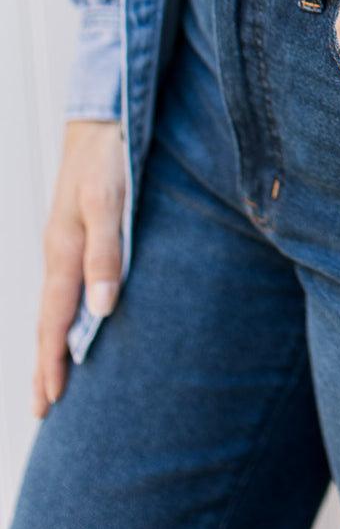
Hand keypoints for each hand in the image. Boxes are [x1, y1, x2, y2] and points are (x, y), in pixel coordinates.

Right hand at [34, 119, 124, 416]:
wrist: (104, 118)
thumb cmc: (109, 158)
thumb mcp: (110, 202)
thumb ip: (107, 253)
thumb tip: (103, 309)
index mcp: (64, 251)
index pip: (55, 320)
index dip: (54, 361)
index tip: (52, 401)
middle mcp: (60, 252)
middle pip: (46, 321)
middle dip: (42, 365)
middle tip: (40, 410)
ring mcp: (64, 242)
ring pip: (52, 306)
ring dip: (48, 344)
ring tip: (48, 380)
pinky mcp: (75, 232)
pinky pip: (62, 286)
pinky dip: (58, 316)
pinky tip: (66, 323)